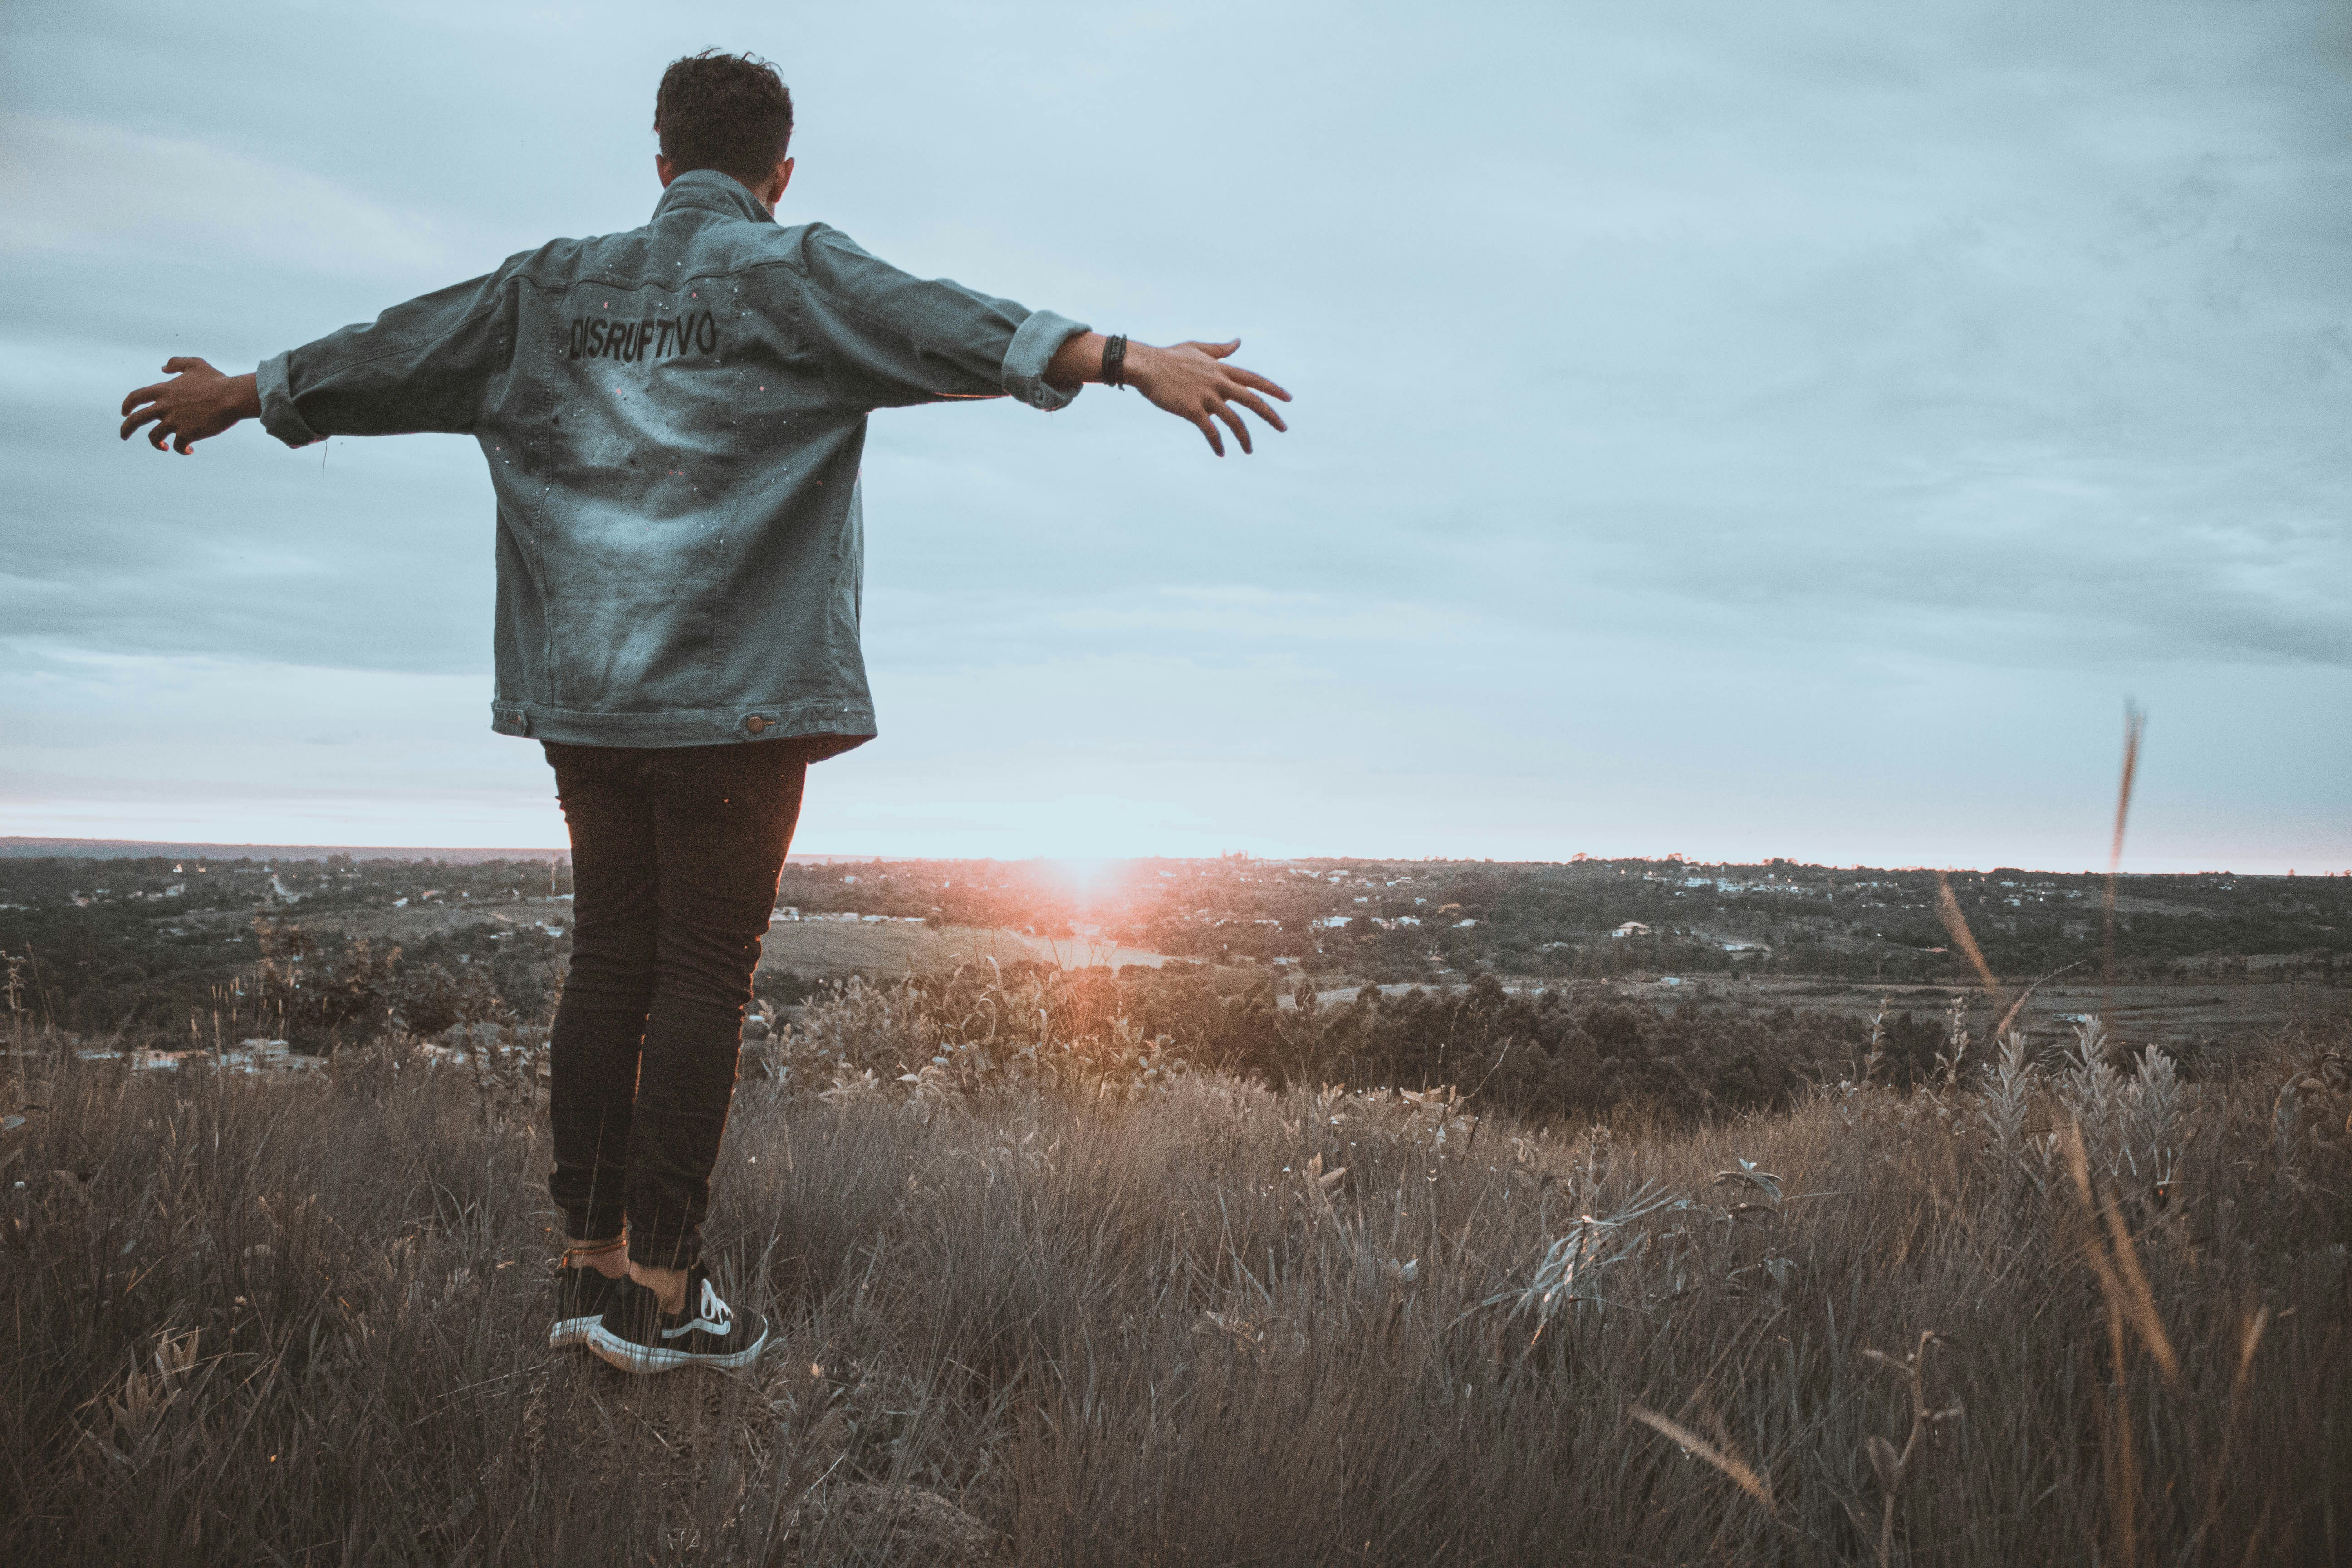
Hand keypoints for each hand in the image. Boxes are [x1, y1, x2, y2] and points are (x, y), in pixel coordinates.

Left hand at [119, 358, 260, 453]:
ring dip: (156, 444)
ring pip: (154, 437)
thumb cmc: (217, 381)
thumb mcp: (195, 364)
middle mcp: (164, 407)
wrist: (232, 397)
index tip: (124, 412)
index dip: (127, 405)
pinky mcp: (187, 434)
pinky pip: (178, 446)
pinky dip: (181, 450)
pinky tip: (190, 450)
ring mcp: (174, 421)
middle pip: (135, 420)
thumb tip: (162, 369)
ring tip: (164, 447)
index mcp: (164, 390)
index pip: (136, 397)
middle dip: (126, 429)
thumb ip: (176, 363)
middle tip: (123, 436)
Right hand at [1125, 339, 1289, 456]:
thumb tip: (1239, 342)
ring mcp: (1206, 396)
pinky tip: (1221, 453)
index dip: (1273, 389)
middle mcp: (1218, 382)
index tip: (1288, 398)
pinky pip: (1210, 431)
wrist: (1145, 365)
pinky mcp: (1192, 409)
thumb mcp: (1198, 348)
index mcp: (1221, 369)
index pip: (1254, 379)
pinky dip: (1218, 443)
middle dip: (1271, 415)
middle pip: (1252, 400)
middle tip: (1284, 428)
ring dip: (1244, 438)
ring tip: (1249, 451)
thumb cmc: (1168, 356)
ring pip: (1234, 420)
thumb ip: (1220, 350)